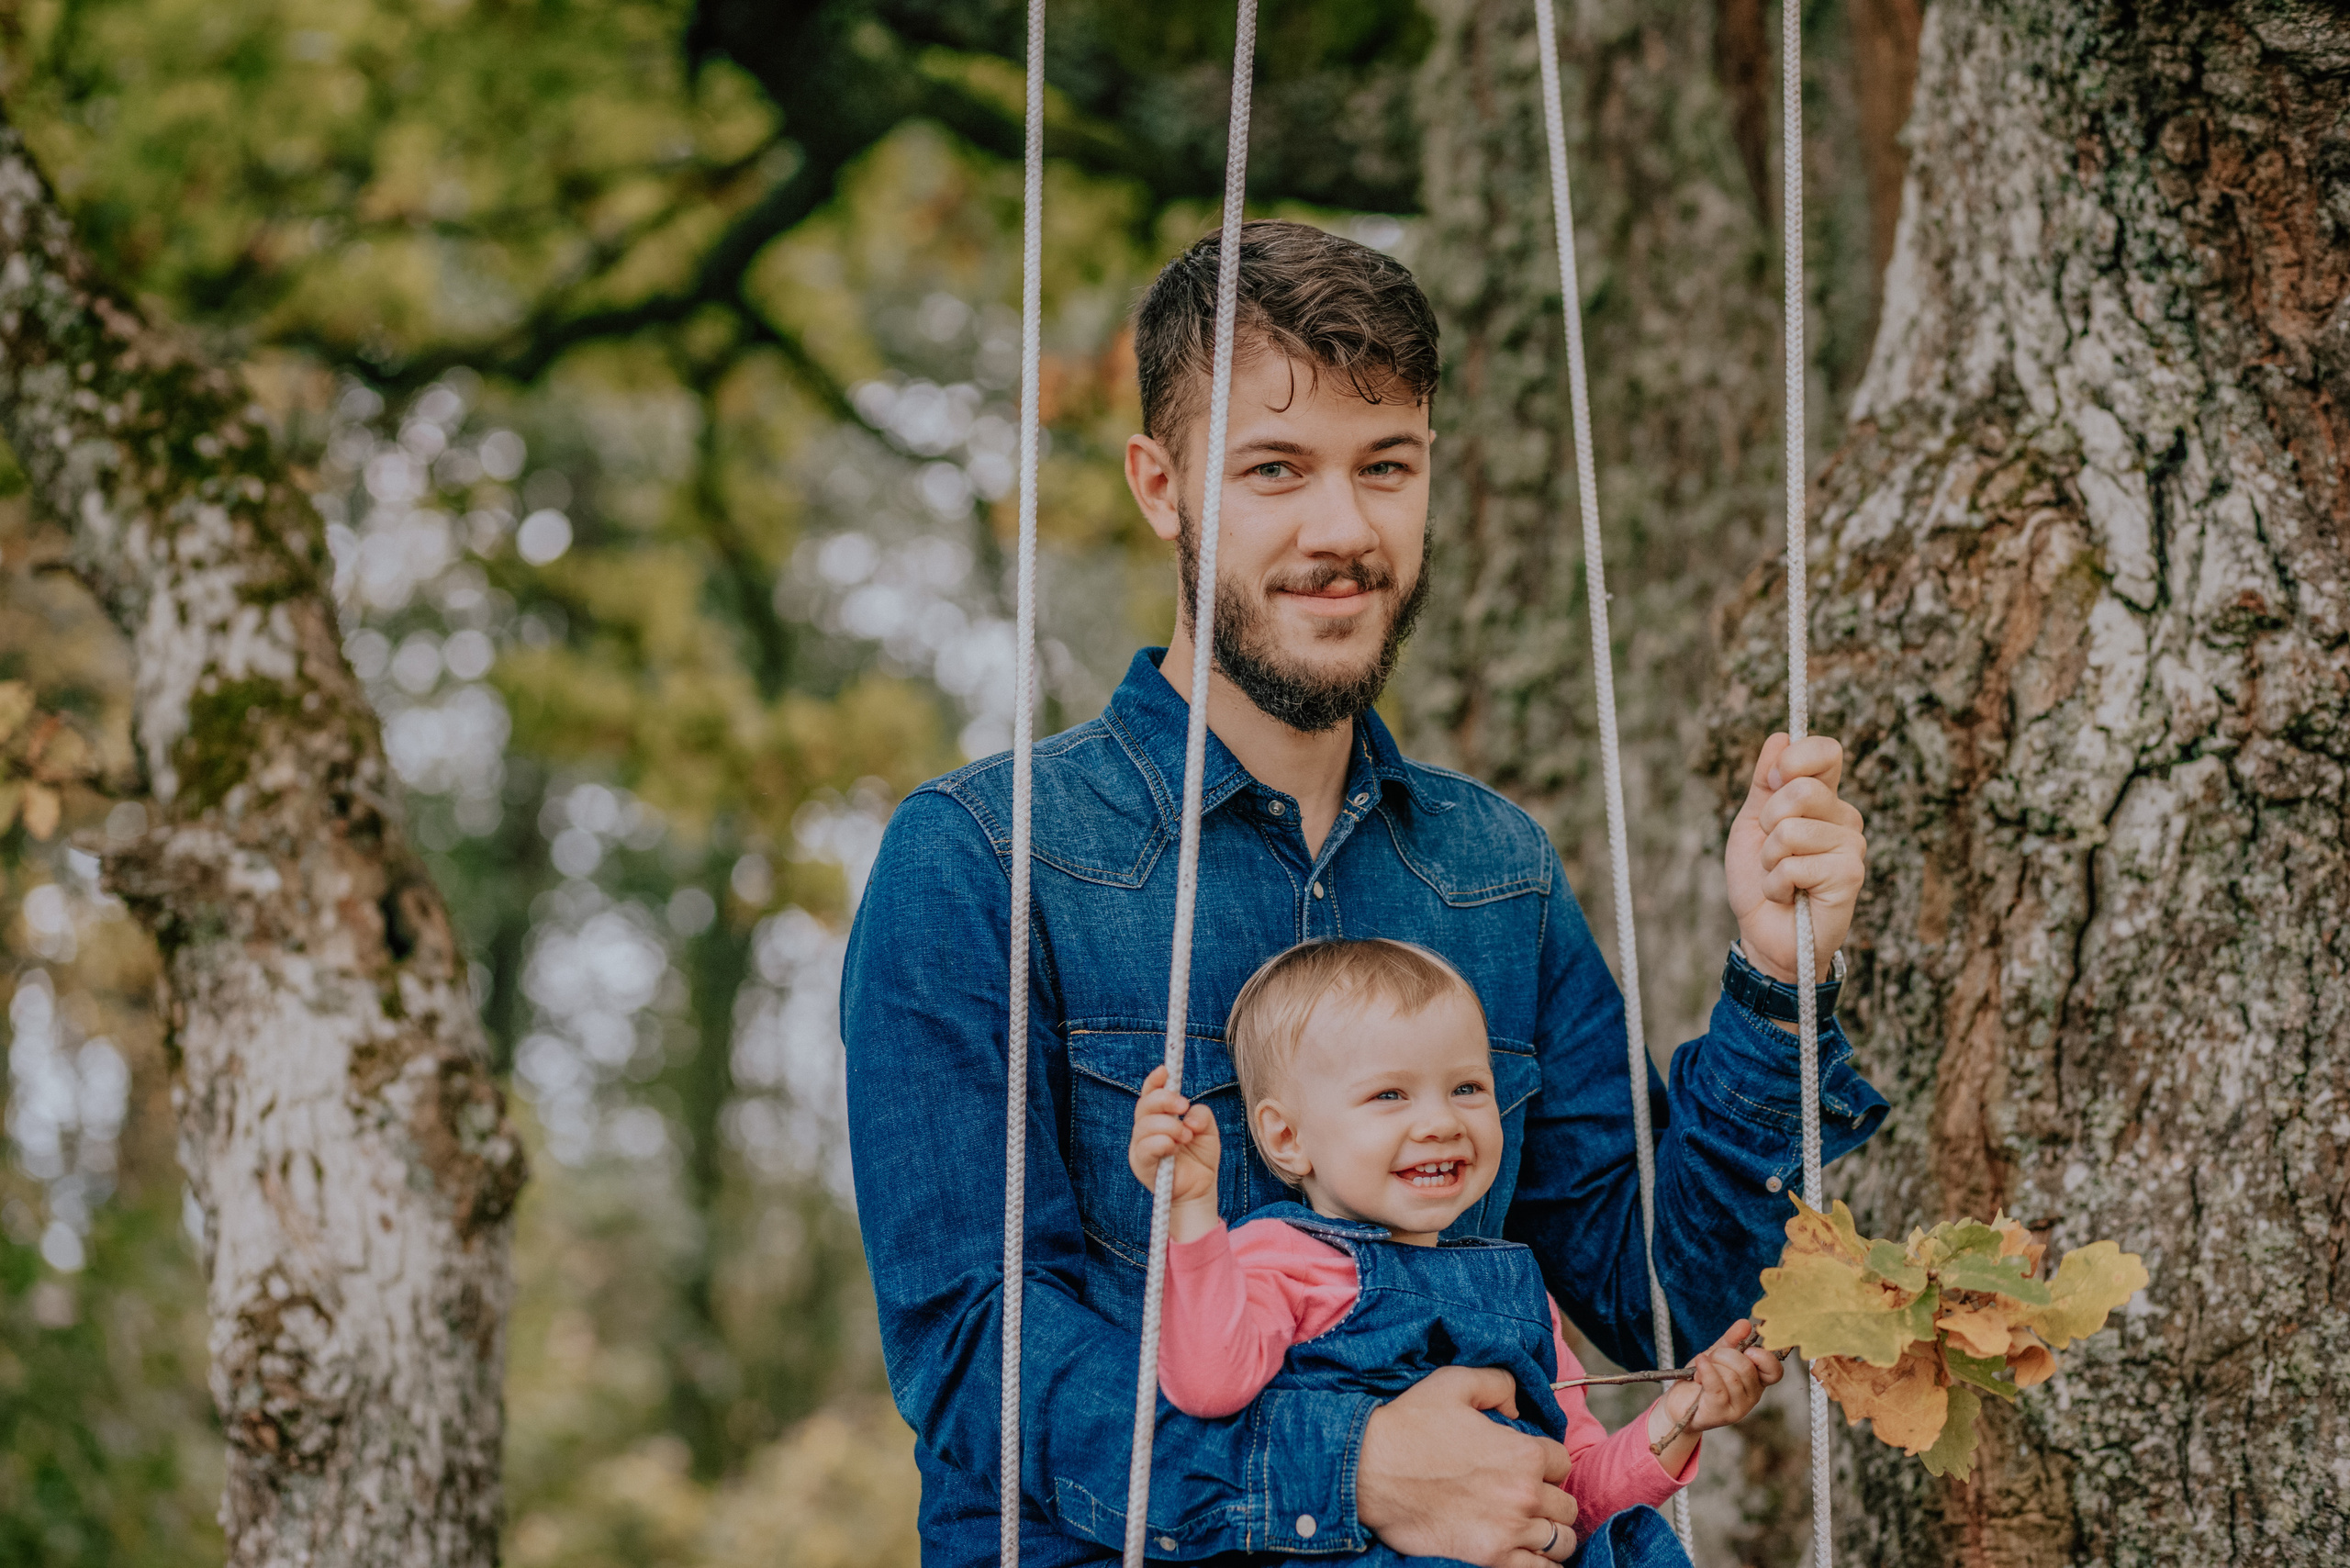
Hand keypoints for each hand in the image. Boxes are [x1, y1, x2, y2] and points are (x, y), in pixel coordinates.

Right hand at [1128, 1066, 1221, 1241]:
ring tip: (1186, 1136)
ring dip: (1168, 1126)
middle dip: (1164, 1100)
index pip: (1150, 1093)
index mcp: (1159, 1117)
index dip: (1155, 1081)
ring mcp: (1140, 1146)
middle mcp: (1146, 1129)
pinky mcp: (1141, 1164)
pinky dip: (1161, 1142)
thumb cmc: (1200, 1158)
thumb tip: (1187, 1117)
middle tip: (1183, 1105)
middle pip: (1144, 1105)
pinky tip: (1174, 1147)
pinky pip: (1145, 1147)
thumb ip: (1201, 1116)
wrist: (1200, 1190)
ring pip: (1145, 1125)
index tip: (1166, 1071)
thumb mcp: (1208, 1131)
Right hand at [1357, 1367, 1577, 1567]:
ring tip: (1532, 1527)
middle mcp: (1525, 1494)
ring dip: (1550, 1533)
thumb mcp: (1454, 1383)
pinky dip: (1542, 1564)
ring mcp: (1509, 1532)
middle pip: (1566, 1505)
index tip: (1527, 1465)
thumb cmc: (1409, 1425)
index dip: (1545, 1461)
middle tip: (1526, 1496)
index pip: (1562, 1462)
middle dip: (1550, 1499)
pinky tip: (1528, 1553)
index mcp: (1523, 1452)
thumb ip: (1498, 1382)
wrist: (1368, 1471)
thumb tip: (1518, 1405)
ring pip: (1560, 1541)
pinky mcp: (1491, 1559)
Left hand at [1645, 1319, 1783, 1469]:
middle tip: (1710, 1360)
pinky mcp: (1721, 1414)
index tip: (1747, 1349)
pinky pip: (1717, 1387)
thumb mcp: (1717, 1355)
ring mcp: (1739, 1408)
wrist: (1679, 1403)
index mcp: (1756, 1379)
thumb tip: (1745, 1324)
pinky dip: (1706, 1371)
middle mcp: (1753, 1395)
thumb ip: (1732, 1340)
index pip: (1775, 1370)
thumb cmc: (1701, 1379)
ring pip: (1731, 1377)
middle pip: (1746, 1367)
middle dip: (1723, 1355)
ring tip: (1699, 1372)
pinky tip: (1698, 1366)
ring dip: (1710, 1367)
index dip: (1764, 1357)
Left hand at [1725, 733, 1867, 982]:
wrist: (1764, 934)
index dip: (1795, 759)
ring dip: (1770, 860)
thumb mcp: (1751, 824)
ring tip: (1780, 877)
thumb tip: (1780, 737)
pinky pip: (1794, 863)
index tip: (1771, 782)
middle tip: (1772, 851)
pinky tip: (1790, 895)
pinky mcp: (1850, 875)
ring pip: (1791, 830)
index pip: (1827, 751)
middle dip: (1768, 823)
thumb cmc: (1759, 880)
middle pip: (1801, 789)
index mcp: (1822, 799)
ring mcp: (1851, 846)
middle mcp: (1844, 817)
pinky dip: (1777, 884)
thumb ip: (1764, 782)